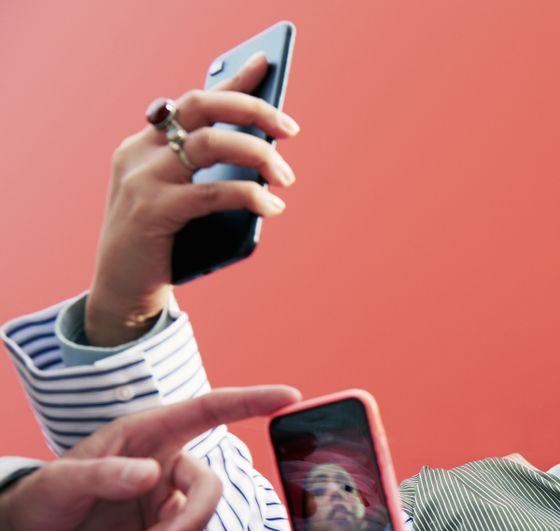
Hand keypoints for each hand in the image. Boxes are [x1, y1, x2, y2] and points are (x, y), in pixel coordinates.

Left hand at [0, 385, 299, 530]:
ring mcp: (170, 503)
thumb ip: (103, 475)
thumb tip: (151, 475)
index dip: (251, 402)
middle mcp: (168, 465)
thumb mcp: (61, 483)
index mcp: (149, 435)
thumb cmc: (46, 495)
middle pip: (209, 490)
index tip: (289, 397)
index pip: (208, 411)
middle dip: (189, 523)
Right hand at [88, 52, 300, 345]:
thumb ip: (208, 172)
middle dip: (251, 110)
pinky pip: (211, 193)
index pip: (194, 101)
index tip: (267, 65)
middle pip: (200, 108)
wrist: (123, 290)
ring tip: (286, 177)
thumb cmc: (162, 242)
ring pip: (210, 145)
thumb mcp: (182, 197)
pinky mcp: (152, 212)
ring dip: (258, 155)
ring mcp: (142, 180)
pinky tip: (271, 206)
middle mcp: (140, 153)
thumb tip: (264, 151)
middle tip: (290, 129)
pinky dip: (249, 195)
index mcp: (146, 143)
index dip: (232, 82)